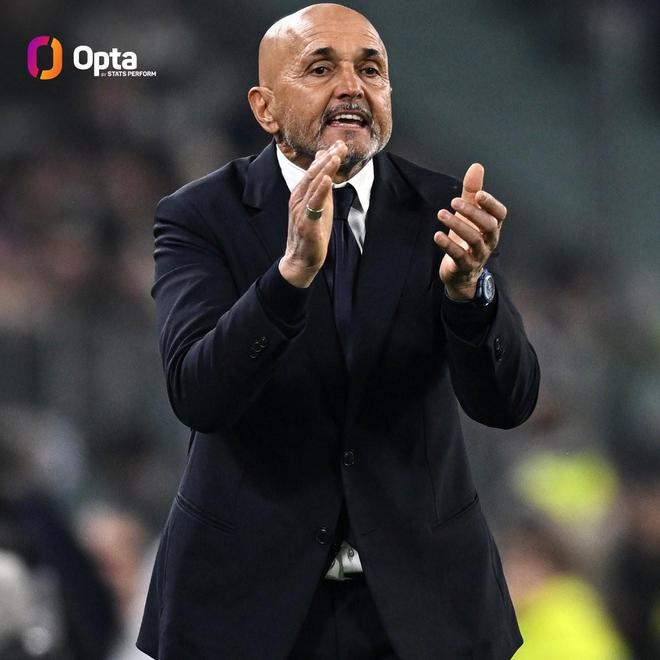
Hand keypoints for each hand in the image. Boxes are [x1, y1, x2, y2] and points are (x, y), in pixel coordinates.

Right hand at [279, 140, 347, 287]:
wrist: (302, 258)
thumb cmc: (311, 230)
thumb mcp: (319, 203)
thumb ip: (323, 184)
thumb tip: (326, 163)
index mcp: (302, 192)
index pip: (315, 170)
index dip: (327, 156)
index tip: (340, 144)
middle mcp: (298, 198)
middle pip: (314, 174)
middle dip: (328, 158)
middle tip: (341, 145)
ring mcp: (301, 210)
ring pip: (313, 186)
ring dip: (324, 170)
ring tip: (335, 156)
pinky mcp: (306, 222)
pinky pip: (314, 205)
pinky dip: (320, 191)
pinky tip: (327, 180)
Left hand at [434, 163, 507, 299]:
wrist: (461, 272)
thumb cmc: (466, 239)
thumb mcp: (469, 215)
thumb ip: (472, 192)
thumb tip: (476, 166)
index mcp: (492, 226)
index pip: (500, 214)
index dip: (491, 204)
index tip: (479, 194)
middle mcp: (489, 240)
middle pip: (488, 225)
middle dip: (472, 213)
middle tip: (453, 202)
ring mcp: (479, 255)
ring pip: (474, 240)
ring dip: (457, 225)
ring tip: (441, 214)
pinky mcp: (465, 267)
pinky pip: (460, 256)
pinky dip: (448, 245)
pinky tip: (437, 235)